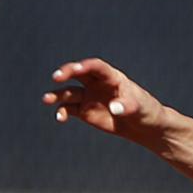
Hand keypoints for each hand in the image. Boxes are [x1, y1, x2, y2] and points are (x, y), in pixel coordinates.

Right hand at [43, 58, 166, 143]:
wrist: (144, 126)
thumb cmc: (145, 111)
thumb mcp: (139, 108)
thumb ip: (127, 106)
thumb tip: (114, 107)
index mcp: (112, 77)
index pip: (96, 67)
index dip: (86, 66)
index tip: (77, 68)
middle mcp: (97, 84)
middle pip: (78, 73)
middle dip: (66, 72)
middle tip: (56, 77)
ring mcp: (89, 96)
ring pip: (69, 92)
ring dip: (57, 95)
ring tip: (47, 99)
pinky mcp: (84, 111)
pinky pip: (68, 109)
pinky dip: (62, 112)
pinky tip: (60, 118)